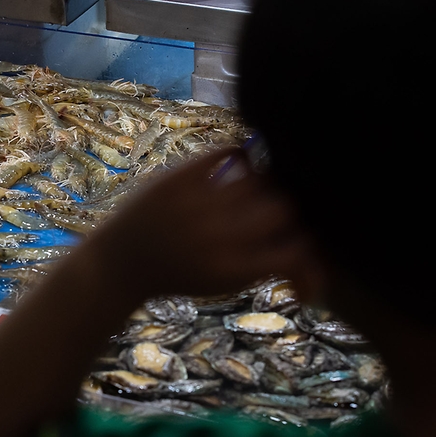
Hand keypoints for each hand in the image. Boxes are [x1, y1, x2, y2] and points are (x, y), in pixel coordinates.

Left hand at [87, 147, 314, 300]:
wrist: (119, 264)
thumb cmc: (181, 274)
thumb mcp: (225, 284)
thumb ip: (268, 265)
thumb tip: (316, 254)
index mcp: (235, 270)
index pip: (298, 248)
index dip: (313, 239)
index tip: (308, 233)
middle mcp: (220, 237)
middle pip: (285, 206)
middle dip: (294, 204)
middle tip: (289, 201)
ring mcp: (198, 204)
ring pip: (259, 177)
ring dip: (269, 178)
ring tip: (265, 182)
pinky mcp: (177, 178)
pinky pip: (225, 151)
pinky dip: (241, 153)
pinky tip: (242, 162)